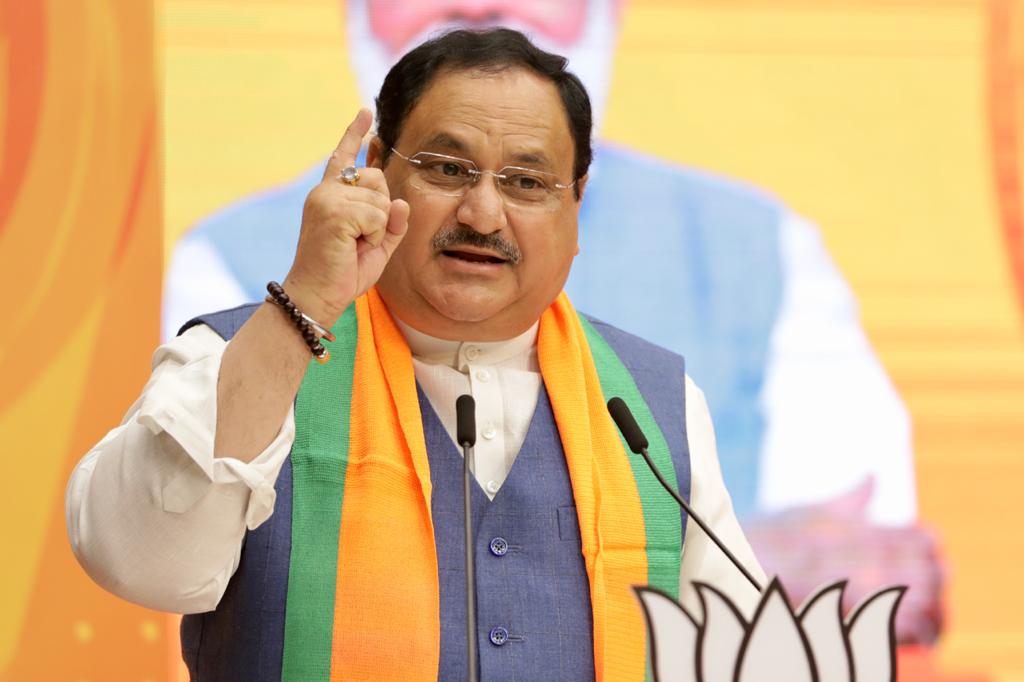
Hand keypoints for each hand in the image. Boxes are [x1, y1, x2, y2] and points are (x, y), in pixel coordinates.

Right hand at [283, 108, 409, 325]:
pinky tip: (354, 246)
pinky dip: (374, 235)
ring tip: (354, 244)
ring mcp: (327, 198)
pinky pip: (377, 215)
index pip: (344, 157)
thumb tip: (400, 201)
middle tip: (360, 237)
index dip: (355, 134)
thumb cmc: (343, 273)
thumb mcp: (377, 246)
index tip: (365, 113)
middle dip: (380, 208)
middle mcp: (326, 191)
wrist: (317, 295)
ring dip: (377, 227)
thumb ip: (391, 222)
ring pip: (380, 199)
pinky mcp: (334, 211)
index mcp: (330, 195)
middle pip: (377, 177)